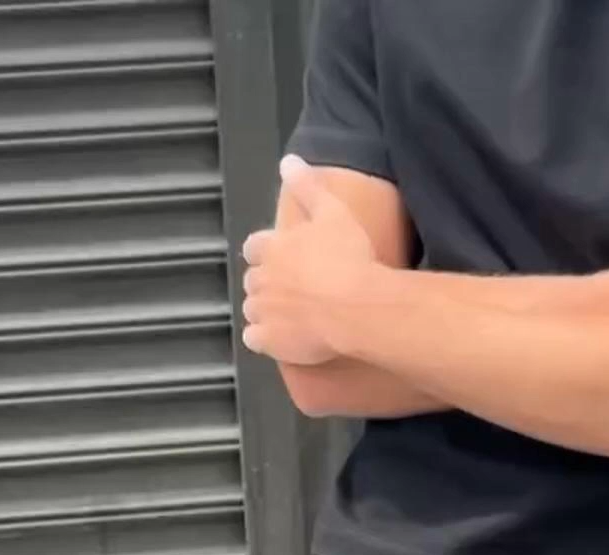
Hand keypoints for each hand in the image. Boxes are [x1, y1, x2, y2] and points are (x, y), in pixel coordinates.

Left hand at [242, 157, 377, 364]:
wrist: (357, 306)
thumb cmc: (349, 258)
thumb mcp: (332, 211)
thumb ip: (307, 186)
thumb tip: (289, 161)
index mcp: (273, 246)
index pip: (254, 247)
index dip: (263, 252)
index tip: (274, 257)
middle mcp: (263, 277)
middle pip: (252, 279)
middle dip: (264, 282)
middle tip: (287, 288)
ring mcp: (264, 311)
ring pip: (251, 308)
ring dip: (262, 309)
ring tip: (284, 315)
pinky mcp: (270, 340)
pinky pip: (253, 339)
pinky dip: (260, 337)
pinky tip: (276, 338)